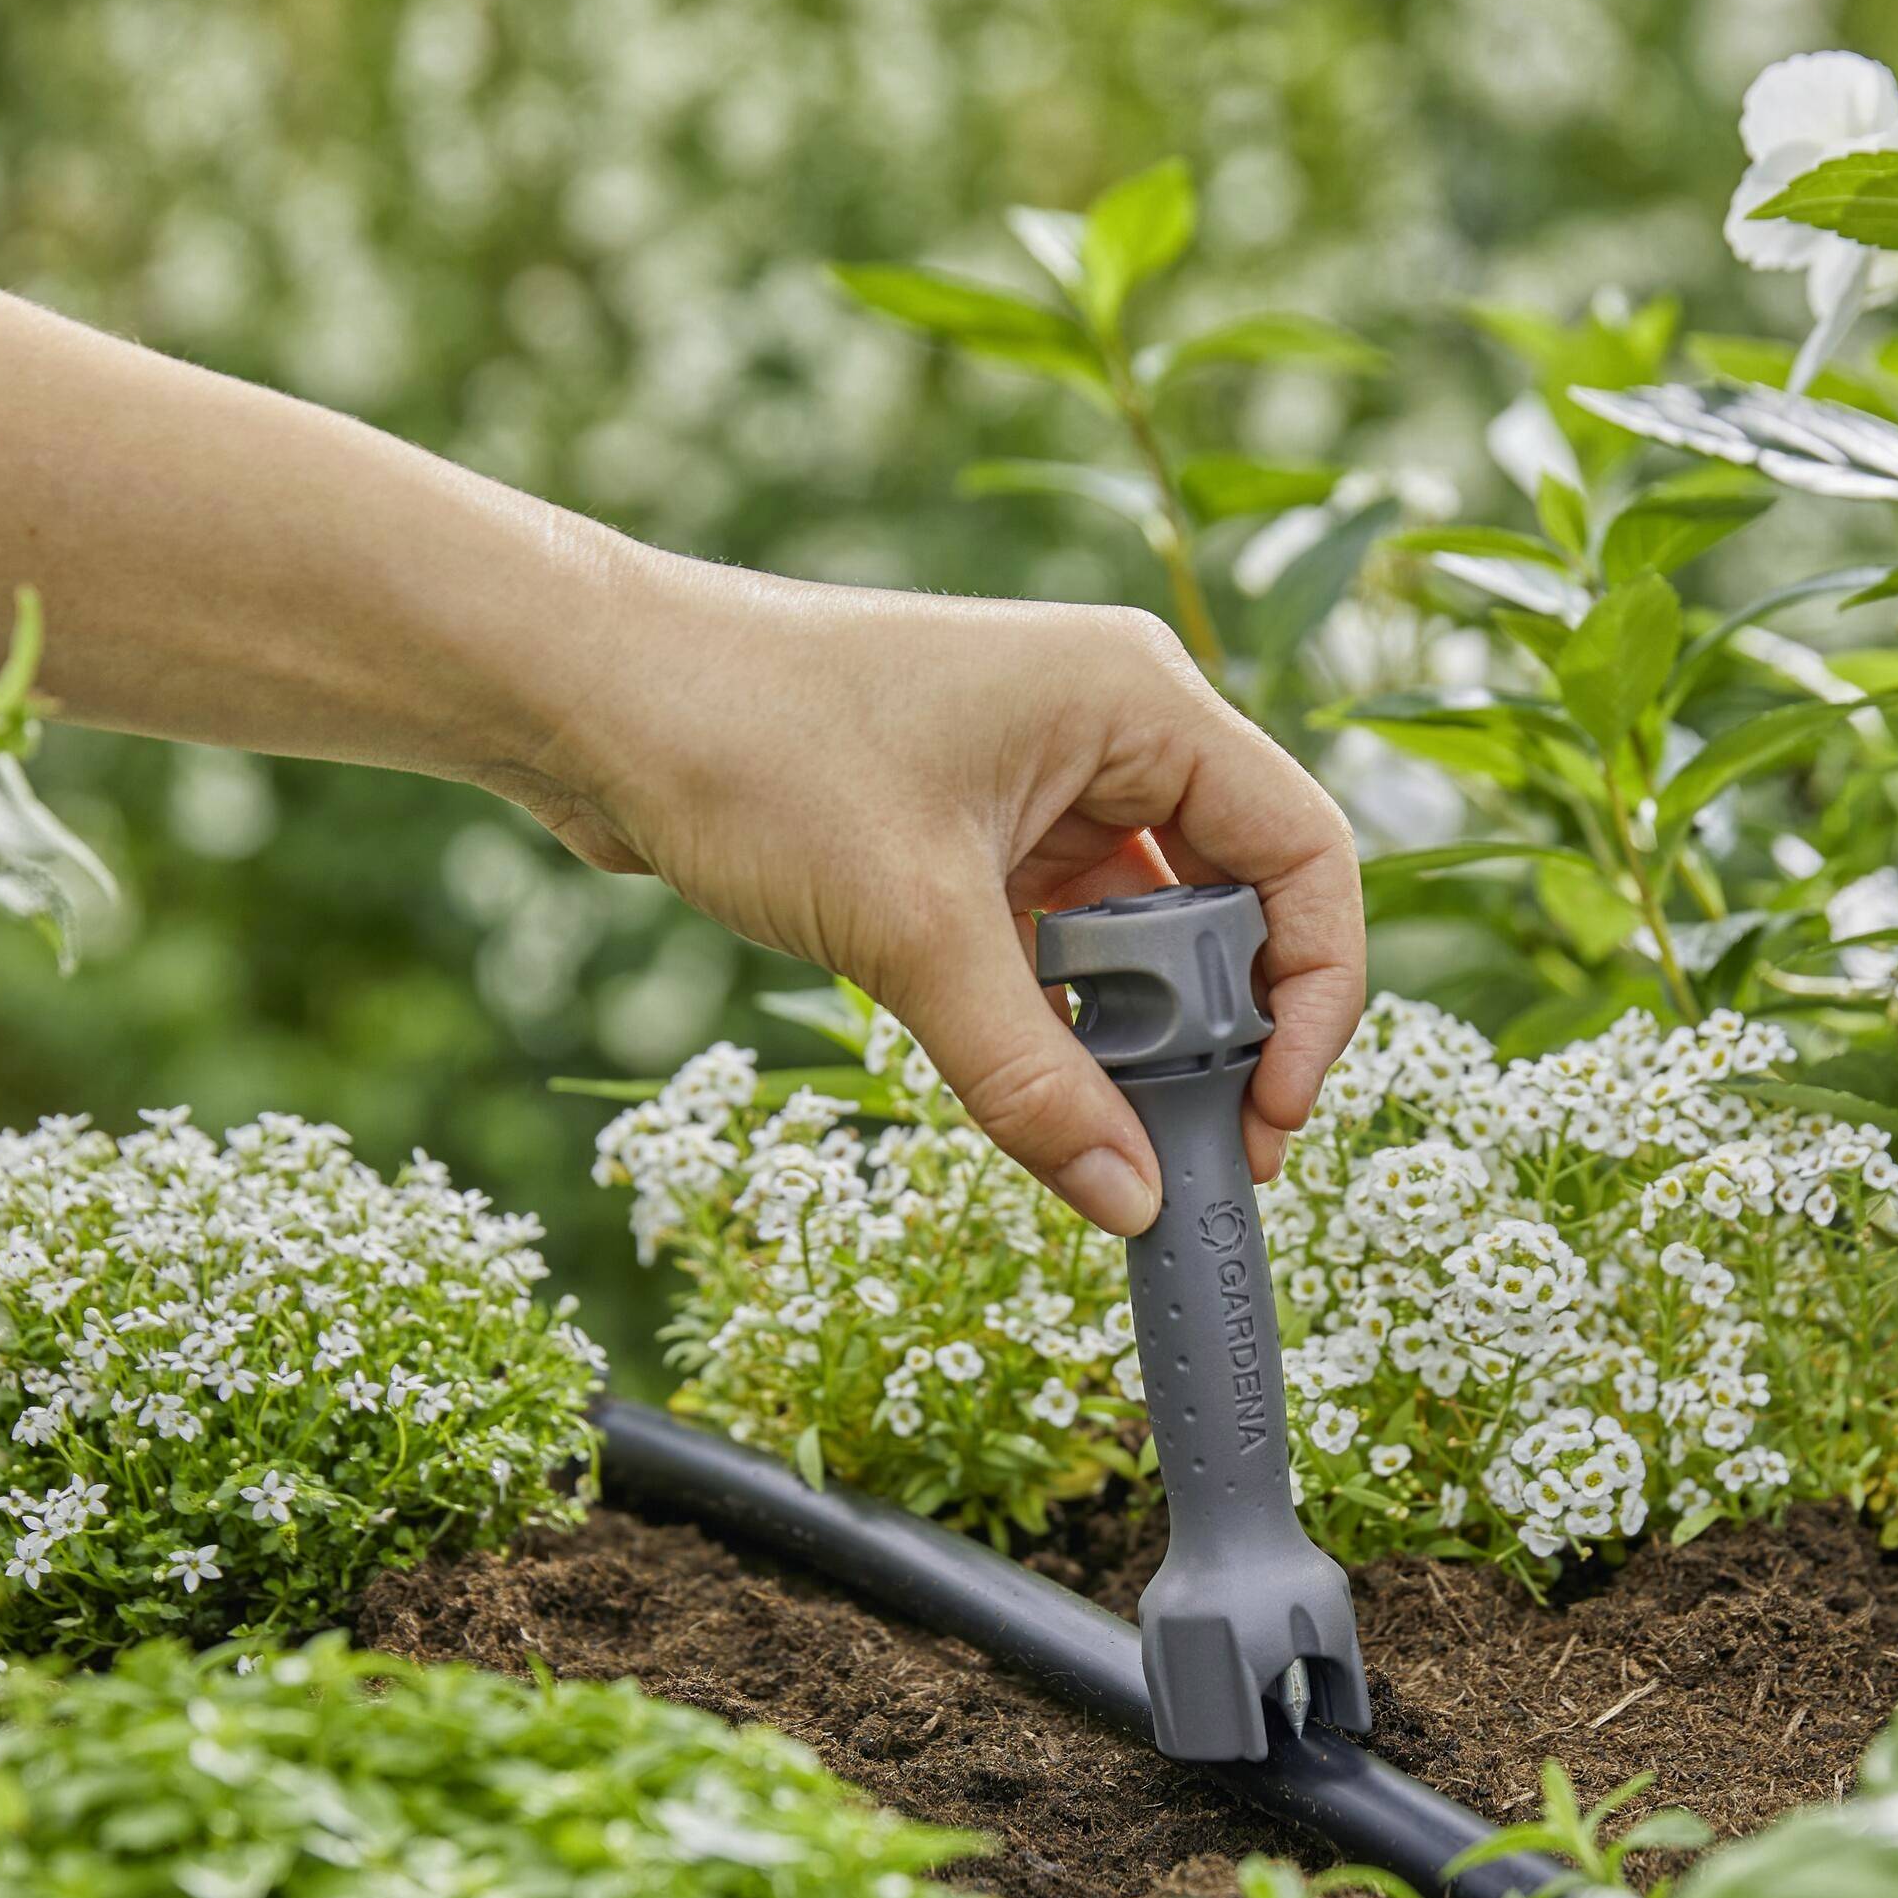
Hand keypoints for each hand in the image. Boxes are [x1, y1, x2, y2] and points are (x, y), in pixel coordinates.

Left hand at [502, 558, 1362, 1236]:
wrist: (581, 695)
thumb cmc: (747, 747)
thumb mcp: (910, 929)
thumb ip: (1030, 1076)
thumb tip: (1127, 1201)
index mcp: (1138, 699)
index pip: (1303, 853)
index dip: (1315, 994)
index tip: (1272, 1114)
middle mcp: (1110, 728)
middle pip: (1233, 903)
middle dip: (1223, 1034)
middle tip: (1191, 1156)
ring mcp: (1040, 780)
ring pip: (1144, 936)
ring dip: (1136, 1038)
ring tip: (1113, 1140)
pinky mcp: (973, 831)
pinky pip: (1062, 944)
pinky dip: (1064, 1022)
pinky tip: (1043, 1096)